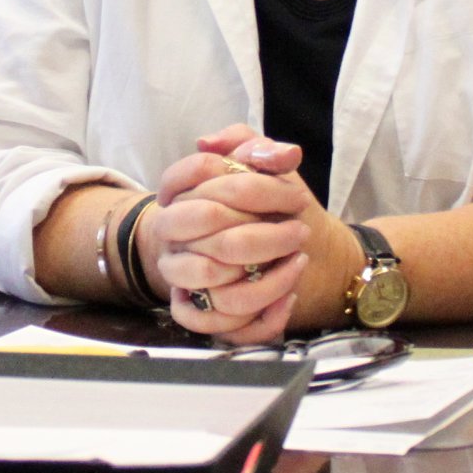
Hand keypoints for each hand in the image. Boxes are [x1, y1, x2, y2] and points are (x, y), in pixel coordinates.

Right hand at [142, 128, 311, 342]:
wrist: (255, 249)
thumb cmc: (256, 206)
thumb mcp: (261, 170)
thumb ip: (264, 151)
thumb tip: (277, 152)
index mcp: (181, 189)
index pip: (202, 168)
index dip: (256, 182)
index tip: (297, 195)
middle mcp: (171, 229)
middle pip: (208, 218)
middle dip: (264, 228)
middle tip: (301, 231)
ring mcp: (178, 271)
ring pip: (211, 275)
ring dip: (264, 273)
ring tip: (298, 262)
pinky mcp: (191, 310)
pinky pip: (213, 321)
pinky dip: (259, 315)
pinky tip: (288, 299)